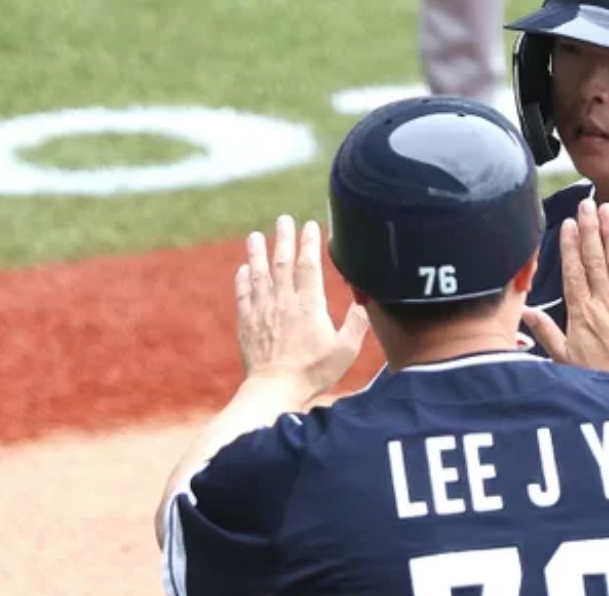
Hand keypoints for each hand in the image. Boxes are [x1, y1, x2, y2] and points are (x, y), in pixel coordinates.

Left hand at [236, 214, 369, 397]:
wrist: (276, 390)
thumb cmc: (315, 371)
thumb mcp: (346, 349)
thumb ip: (357, 321)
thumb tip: (365, 298)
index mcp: (309, 305)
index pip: (308, 265)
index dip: (309, 243)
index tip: (309, 225)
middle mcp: (283, 302)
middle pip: (282, 262)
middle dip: (283, 238)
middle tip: (283, 219)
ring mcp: (262, 312)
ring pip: (259, 274)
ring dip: (257, 253)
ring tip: (256, 236)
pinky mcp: (247, 324)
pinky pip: (243, 296)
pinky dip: (243, 280)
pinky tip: (244, 269)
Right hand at [523, 199, 608, 383]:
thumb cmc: (601, 374)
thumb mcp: (565, 357)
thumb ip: (546, 331)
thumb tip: (523, 312)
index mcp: (581, 312)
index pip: (573, 271)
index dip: (569, 246)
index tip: (567, 224)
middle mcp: (603, 301)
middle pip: (594, 258)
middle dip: (589, 229)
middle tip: (586, 205)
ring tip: (606, 209)